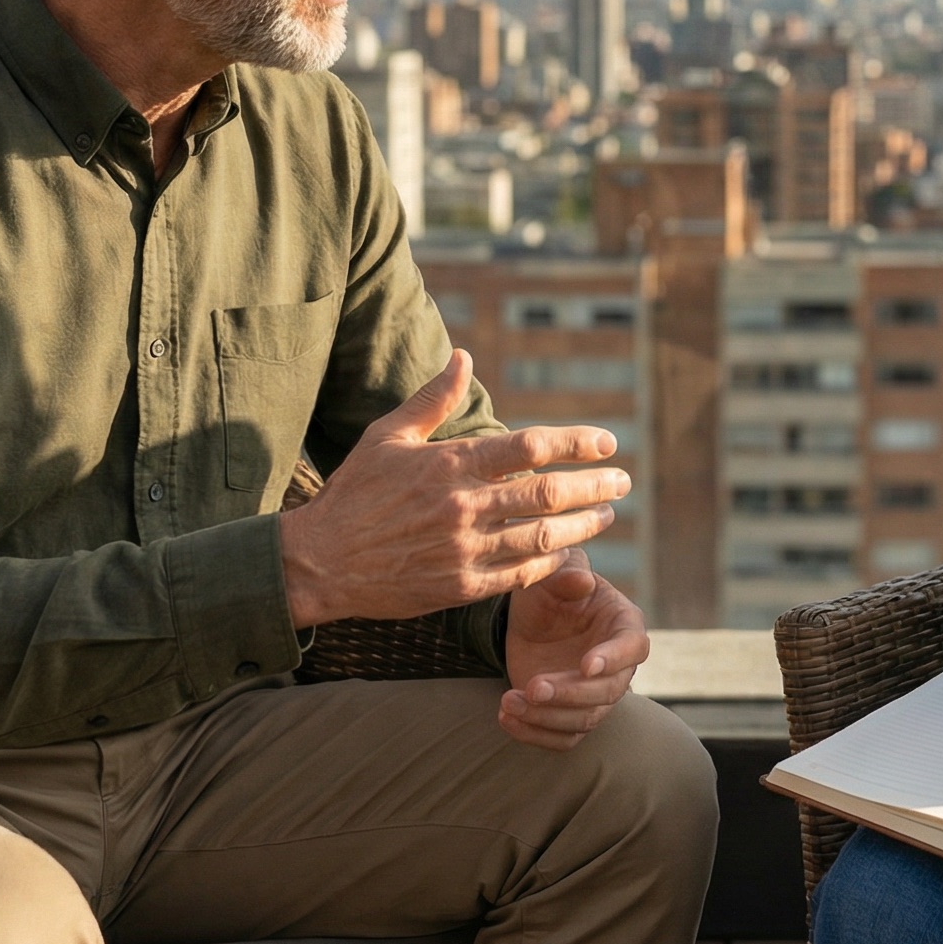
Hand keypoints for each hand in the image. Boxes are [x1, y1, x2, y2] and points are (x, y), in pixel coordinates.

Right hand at [277, 351, 626, 627]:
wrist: (320, 562)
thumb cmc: (354, 493)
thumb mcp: (389, 436)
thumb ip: (434, 399)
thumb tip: (465, 356)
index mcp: (449, 464)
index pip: (531, 447)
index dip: (577, 442)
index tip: (606, 441)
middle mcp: (462, 506)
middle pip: (547, 493)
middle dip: (594, 485)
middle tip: (622, 480)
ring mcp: (462, 550)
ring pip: (542, 537)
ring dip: (583, 526)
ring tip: (606, 515)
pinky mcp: (459, 587)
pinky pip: (519, 575)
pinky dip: (549, 563)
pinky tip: (568, 553)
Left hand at [499, 549, 648, 750]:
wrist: (531, 618)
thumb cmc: (550, 590)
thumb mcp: (552, 573)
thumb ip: (567, 573)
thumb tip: (582, 582)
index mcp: (623, 624)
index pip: (632, 647)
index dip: (613, 659)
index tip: (586, 666)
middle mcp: (617, 666)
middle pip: (608, 692)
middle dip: (569, 694)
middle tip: (532, 687)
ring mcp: (595, 695)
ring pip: (584, 720)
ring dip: (546, 717)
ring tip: (509, 701)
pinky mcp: (570, 715)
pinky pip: (562, 739)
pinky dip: (535, 735)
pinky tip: (507, 717)